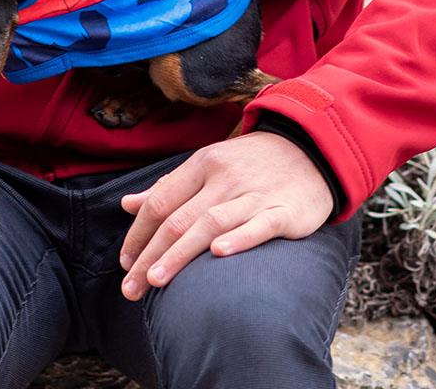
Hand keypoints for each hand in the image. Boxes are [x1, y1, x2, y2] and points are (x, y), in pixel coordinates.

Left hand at [118, 131, 331, 299]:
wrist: (310, 149)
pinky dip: (238, 238)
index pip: (161, 201)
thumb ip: (169, 188)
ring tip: (156, 279)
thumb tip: (127, 205)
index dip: (139, 232)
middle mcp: (224, 177)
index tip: (125, 262)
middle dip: (151, 254)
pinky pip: (259, 225)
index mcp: (202, 164)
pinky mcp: (284, 210)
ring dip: (180, 253)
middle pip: (179, 218)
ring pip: (210, 223)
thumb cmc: (250, 164)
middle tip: (131, 287)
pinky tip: (217, 254)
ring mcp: (254, 193)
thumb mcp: (207, 165)